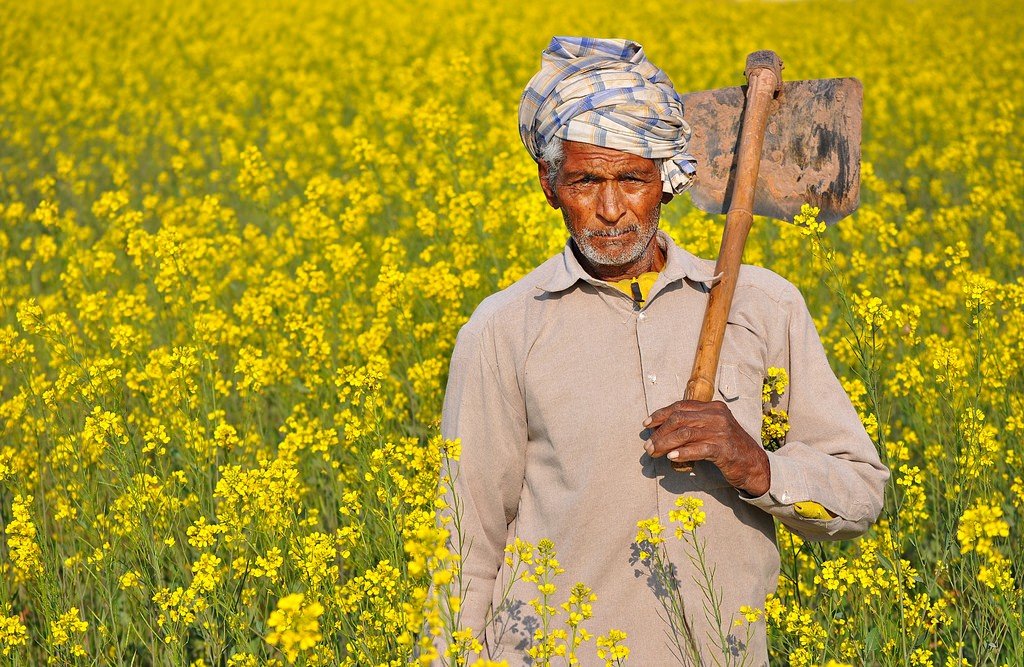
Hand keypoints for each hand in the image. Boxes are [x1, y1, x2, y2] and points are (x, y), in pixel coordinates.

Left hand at [643, 400, 770, 495]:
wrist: (754, 465)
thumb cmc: (729, 448)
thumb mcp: (712, 430)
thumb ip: (693, 426)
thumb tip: (661, 430)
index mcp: (713, 407)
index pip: (680, 406)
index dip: (660, 414)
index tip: (646, 425)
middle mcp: (717, 415)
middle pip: (679, 419)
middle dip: (659, 432)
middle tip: (648, 446)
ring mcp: (721, 431)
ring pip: (685, 433)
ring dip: (665, 444)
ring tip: (654, 453)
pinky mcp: (724, 449)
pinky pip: (698, 449)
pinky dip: (682, 453)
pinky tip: (671, 457)